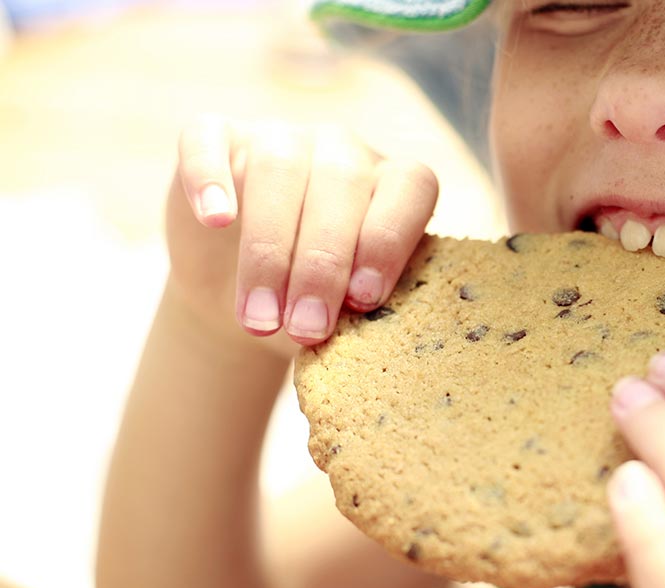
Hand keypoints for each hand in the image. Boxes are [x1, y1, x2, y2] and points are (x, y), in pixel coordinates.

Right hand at [165, 115, 437, 358]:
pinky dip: (208, 178)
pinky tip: (215, 221)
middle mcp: (343, 150)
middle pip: (340, 184)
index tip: (363, 301)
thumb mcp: (346, 311)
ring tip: (260, 318)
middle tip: (306, 329)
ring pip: (277, 168)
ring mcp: (281, 136)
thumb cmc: (314, 307)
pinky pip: (208, 142)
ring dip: (267, 250)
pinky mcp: (218, 139)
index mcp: (392, 183)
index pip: (411, 188)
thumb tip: (351, 318)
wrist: (246, 305)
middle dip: (322, 267)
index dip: (389, 242)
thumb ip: (358, 306)